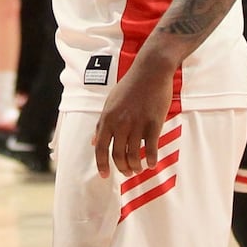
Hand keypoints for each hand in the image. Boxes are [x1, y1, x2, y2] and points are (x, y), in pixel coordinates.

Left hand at [91, 60, 173, 177]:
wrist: (150, 71)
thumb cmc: (130, 86)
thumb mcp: (110, 103)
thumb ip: (102, 124)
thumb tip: (94, 142)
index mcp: (107, 118)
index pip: (100, 148)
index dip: (102, 165)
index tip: (105, 176)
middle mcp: (120, 123)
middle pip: (117, 155)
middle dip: (122, 168)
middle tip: (127, 173)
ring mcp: (137, 124)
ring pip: (134, 155)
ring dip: (135, 166)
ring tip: (138, 169)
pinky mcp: (153, 123)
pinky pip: (151, 149)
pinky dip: (150, 160)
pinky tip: (151, 164)